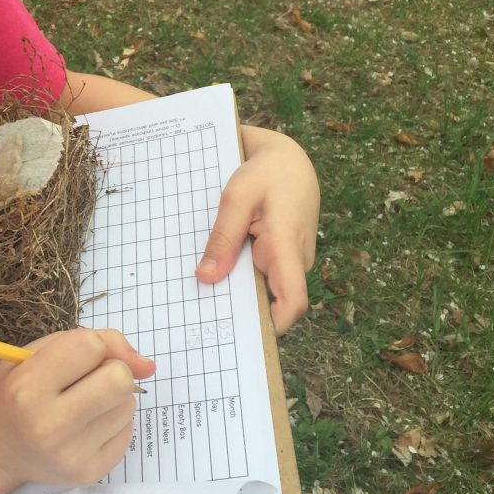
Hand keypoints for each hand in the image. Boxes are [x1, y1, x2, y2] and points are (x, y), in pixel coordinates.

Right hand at [0, 329, 154, 486]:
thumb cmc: (13, 391)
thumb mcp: (35, 353)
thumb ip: (90, 342)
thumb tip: (147, 364)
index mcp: (28, 388)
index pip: (91, 346)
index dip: (91, 345)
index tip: (76, 357)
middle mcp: (49, 425)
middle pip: (119, 380)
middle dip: (111, 371)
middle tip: (88, 380)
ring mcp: (70, 455)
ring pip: (128, 406)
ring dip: (112, 399)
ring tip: (82, 404)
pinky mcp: (88, 474)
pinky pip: (127, 433)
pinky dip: (112, 422)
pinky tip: (86, 426)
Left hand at [195, 125, 318, 333]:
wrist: (288, 157)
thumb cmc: (265, 173)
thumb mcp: (237, 197)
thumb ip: (223, 238)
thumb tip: (206, 278)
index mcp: (288, 247)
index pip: (293, 301)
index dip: (273, 325)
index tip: (241, 337)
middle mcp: (294, 260)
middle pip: (272, 300)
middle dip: (242, 312)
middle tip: (202, 320)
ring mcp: (289, 258)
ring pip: (264, 287)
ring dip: (237, 292)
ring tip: (199, 300)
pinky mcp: (280, 254)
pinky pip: (261, 272)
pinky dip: (239, 274)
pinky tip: (212, 273)